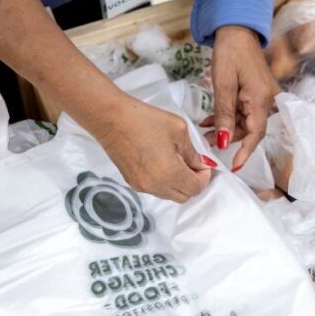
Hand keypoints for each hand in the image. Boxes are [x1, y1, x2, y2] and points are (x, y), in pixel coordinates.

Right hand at [96, 96, 211, 202]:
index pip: (196, 188)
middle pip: (184, 196)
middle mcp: (156, 186)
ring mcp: (142, 186)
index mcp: (170, 173)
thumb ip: (193, 151)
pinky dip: (164, 182)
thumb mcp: (178, 129)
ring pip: (169, 195)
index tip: (203, 162)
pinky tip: (160, 162)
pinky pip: (155, 190)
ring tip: (176, 161)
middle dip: (193, 182)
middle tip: (192, 163)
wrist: (110, 118)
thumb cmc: (144, 119)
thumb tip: (200, 163)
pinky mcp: (131, 182)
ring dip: (178, 183)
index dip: (204, 177)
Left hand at [209, 26, 280, 169]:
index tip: (234, 167)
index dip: (244, 152)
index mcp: (261, 100)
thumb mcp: (223, 85)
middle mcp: (267, 101)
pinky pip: (244, 112)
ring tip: (204, 130)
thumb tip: (222, 141)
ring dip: (226, 128)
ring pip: (245, 122)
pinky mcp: (257, 93)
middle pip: (250, 130)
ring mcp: (263, 97)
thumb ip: (223, 115)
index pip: (255, 134)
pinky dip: (228, 117)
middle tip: (206, 142)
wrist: (237, 30)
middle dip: (228, 138)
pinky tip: (211, 120)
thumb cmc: (230, 52)